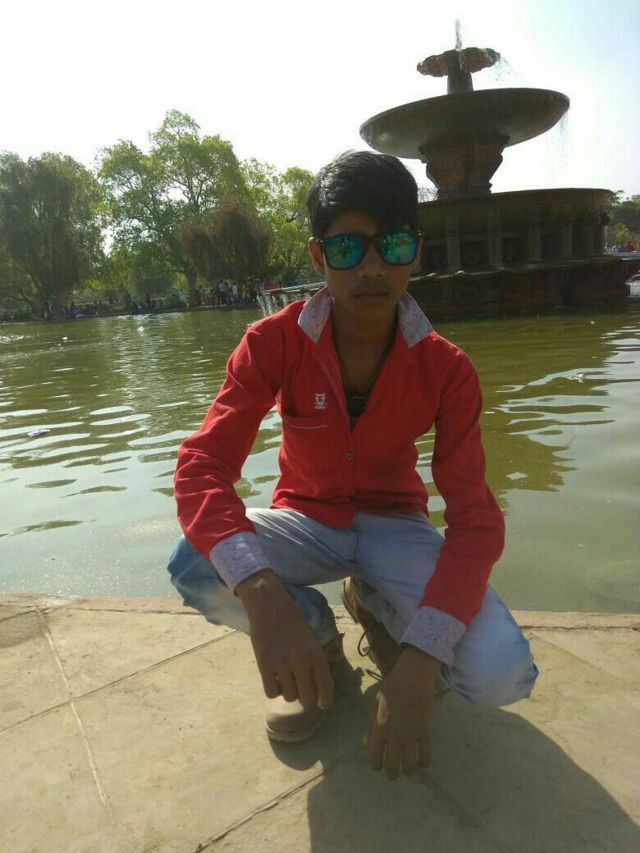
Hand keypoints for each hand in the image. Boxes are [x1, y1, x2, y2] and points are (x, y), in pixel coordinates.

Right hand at [236, 569, 333, 709]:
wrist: (268, 603)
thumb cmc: (292, 620)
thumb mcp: (310, 638)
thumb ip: (315, 661)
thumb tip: (319, 689)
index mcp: (316, 652)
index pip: (326, 687)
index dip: (325, 700)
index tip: (322, 705)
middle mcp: (301, 660)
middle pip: (307, 698)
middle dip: (304, 697)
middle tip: (300, 689)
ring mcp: (281, 663)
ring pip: (289, 697)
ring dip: (288, 691)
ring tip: (284, 677)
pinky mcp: (263, 664)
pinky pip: (271, 692)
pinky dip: (273, 689)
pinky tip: (273, 678)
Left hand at [366, 645, 440, 779]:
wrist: (412, 677)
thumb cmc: (391, 688)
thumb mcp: (375, 705)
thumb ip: (370, 726)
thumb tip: (365, 744)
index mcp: (379, 729)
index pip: (374, 759)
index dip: (376, 765)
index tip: (379, 763)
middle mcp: (394, 736)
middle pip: (392, 767)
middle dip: (392, 773)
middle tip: (394, 770)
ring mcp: (411, 735)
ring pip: (409, 766)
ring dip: (407, 771)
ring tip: (408, 768)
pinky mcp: (425, 732)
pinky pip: (425, 756)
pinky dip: (423, 763)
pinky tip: (421, 761)